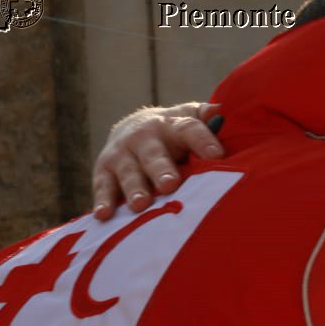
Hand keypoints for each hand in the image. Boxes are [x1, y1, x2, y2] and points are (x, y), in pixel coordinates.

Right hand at [92, 102, 223, 220]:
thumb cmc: (176, 131)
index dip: (203, 141)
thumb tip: (222, 110)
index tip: (217, 155)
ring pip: (128, 171)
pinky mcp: (104, 170)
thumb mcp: (192, 118)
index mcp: (172, 125)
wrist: (134, 127)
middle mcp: (144, 137)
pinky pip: (103, 186)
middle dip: (161, 169)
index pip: (189, 129)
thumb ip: (208, 118)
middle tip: (170, 184)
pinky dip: (103, 200)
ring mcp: (122, 153)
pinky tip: (104, 215)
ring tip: (140, 205)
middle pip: (153, 153)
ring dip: (134, 188)